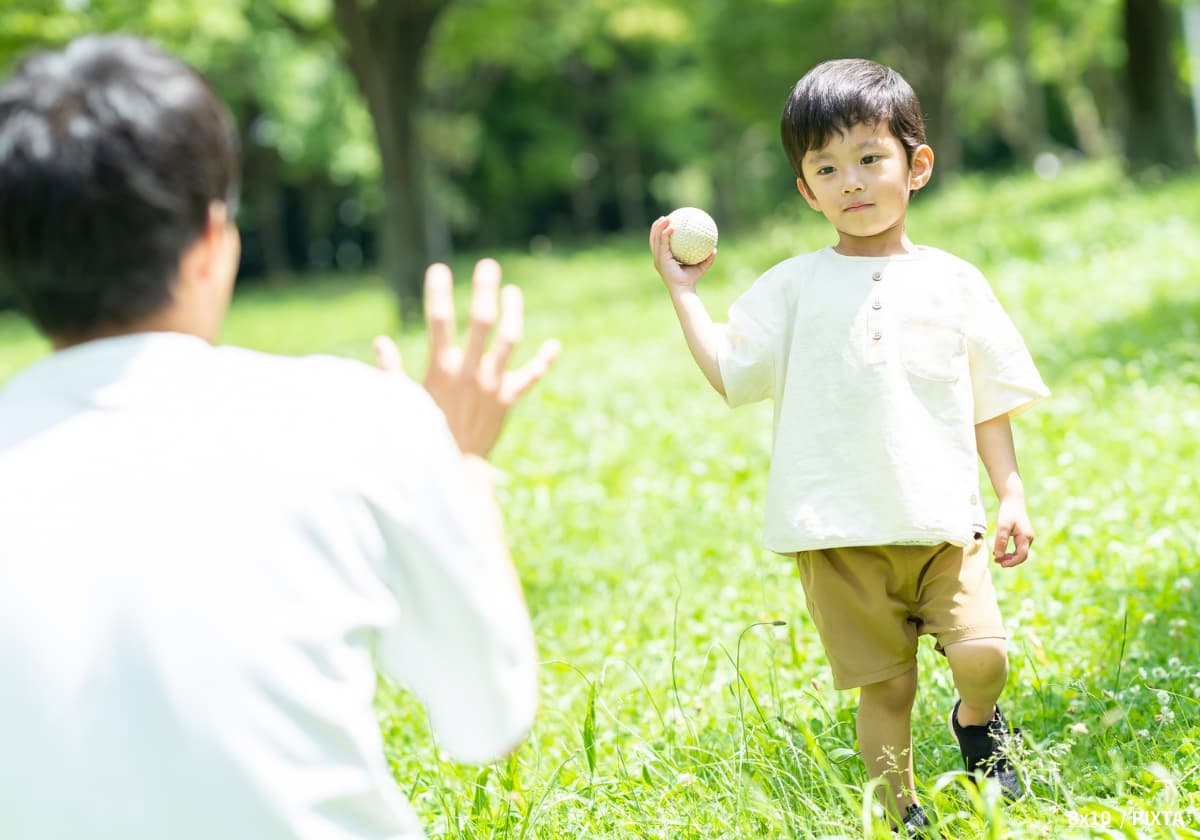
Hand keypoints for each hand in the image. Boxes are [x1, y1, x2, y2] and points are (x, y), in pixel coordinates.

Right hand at [372, 259, 559, 456]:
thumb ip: (392, 373)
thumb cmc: (424, 436)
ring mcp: (493, 385)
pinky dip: (544, 361)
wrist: (456, 472)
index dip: (439, 293)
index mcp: (442, 370)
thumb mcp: (403, 405)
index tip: (439, 269)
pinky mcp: (508, 400)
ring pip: (509, 341)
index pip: (439, 322)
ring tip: (513, 291)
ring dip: (514, 313)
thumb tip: (381, 342)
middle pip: (482, 322)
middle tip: (488, 266)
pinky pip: (531, 377)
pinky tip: (555, 345)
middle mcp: (471, 373)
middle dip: (485, 291)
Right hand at [649, 216, 715, 293]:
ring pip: (655, 239)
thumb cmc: (692, 280)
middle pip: (653, 239)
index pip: (659, 244)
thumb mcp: (701, 267)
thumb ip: (707, 258)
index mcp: (664, 259)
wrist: (684, 289)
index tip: (667, 223)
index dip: (660, 233)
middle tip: (664, 217)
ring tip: (665, 218)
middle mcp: (658, 258)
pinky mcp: (660, 259)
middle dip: (656, 227)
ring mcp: (658, 259)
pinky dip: (665, 234)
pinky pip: (662, 244)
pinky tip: (671, 227)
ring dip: (658, 227)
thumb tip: (714, 249)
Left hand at [992, 495, 1033, 567]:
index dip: (1012, 562)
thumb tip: (998, 555)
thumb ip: (1001, 541)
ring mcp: (1027, 537)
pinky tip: (1000, 552)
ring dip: (1010, 557)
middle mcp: (1029, 538)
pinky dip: (1010, 552)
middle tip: (997, 562)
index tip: (1001, 564)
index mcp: (1025, 537)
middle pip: (1022, 556)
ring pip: (1020, 552)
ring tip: (997, 558)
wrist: (1012, 500)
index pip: (1021, 555)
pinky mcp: (1023, 535)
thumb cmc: (1007, 512)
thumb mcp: (1002, 526)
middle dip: (1010, 561)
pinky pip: (1018, 548)